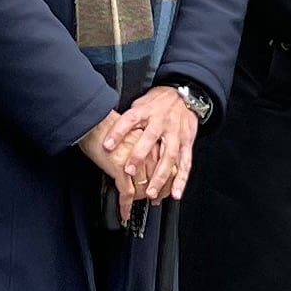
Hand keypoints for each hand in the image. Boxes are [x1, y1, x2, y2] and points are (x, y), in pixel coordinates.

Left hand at [83, 85, 203, 205]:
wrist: (185, 97)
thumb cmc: (159, 103)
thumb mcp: (140, 104)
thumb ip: (127, 119)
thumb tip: (104, 127)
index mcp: (147, 111)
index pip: (129, 120)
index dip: (118, 132)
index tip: (107, 146)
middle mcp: (161, 123)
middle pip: (150, 140)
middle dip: (139, 156)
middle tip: (128, 171)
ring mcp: (176, 134)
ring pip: (169, 156)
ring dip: (161, 176)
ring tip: (152, 192)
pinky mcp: (187, 144)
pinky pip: (185, 163)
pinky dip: (181, 180)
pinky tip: (175, 193)